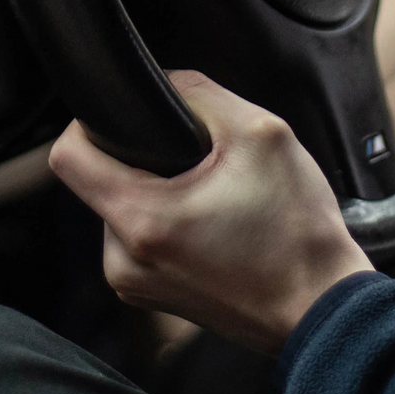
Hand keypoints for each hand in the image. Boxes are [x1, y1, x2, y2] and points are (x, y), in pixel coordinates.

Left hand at [48, 70, 372, 354]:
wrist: (326, 310)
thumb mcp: (261, 134)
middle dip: (141, 157)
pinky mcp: (155, 296)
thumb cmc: (298, 235)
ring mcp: (137, 285)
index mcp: (141, 220)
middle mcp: (125, 261)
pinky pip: (141, 237)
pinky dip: (168, 219)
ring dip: (157, 189)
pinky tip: (213, 219)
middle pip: (98, 179)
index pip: (68, 156)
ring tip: (212, 193)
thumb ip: (201, 94)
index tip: (127, 115)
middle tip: (197, 160)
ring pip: (122, 206)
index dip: (90, 121)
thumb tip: (165, 84)